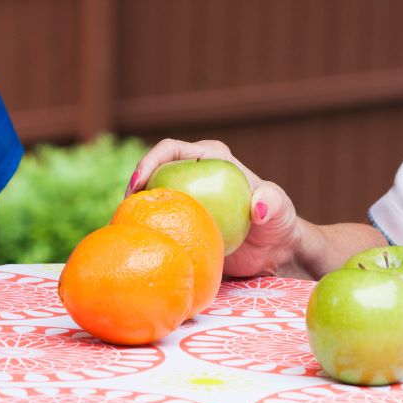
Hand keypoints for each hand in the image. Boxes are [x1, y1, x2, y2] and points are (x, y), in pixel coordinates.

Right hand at [128, 138, 303, 277]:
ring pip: (149, 198)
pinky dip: (144, 230)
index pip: (172, 150)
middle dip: (132, 188)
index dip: (150, 161)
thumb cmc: (278, 224)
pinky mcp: (181, 223)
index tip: (138, 183)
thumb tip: (259, 207)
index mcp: (211, 159)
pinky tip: (136, 245)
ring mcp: (184, 199)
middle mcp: (193, 174)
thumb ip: (273, 203)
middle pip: (152, 173)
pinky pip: (157, 223)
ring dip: (133, 210)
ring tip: (122, 229)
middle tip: (122, 212)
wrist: (275, 252)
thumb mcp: (280, 210)